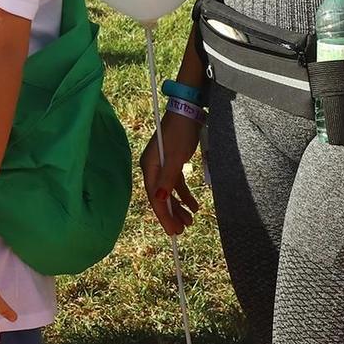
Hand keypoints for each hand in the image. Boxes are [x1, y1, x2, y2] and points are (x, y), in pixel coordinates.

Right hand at [139, 110, 203, 235]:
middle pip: (161, 197)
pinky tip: (194, 205)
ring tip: (190, 221)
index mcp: (149, 168)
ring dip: (179, 207)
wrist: (187, 112)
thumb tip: (160, 200)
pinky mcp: (173, 162)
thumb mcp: (175, 157)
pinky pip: (177, 184)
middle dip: (171, 214)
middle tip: (182, 231)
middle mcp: (153, 168)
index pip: (155, 197)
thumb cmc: (179, 133)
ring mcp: (162, 165)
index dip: (164, 215)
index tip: (174, 231)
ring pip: (170, 192)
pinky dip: (185, 195)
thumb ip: (168, 179)